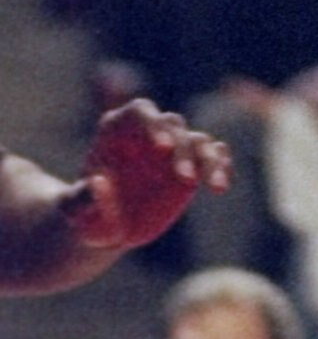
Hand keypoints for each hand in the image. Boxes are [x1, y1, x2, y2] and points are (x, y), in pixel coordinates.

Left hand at [75, 100, 229, 251]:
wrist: (107, 226)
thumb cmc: (85, 214)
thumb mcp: (76, 211)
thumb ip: (82, 198)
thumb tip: (98, 183)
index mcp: (117, 129)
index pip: (139, 111)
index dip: (152, 124)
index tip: (161, 147)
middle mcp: (149, 132)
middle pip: (173, 124)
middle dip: (182, 147)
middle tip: (184, 178)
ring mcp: (173, 146)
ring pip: (198, 139)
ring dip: (209, 158)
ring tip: (216, 186)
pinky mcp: (192, 163)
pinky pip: (213, 155)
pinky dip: (221, 164)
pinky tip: (221, 184)